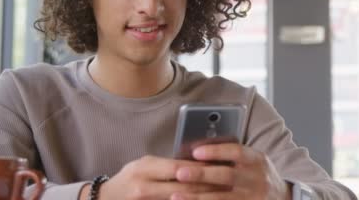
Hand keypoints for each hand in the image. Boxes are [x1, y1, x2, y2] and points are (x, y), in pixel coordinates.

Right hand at [78, 155, 226, 199]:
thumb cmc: (129, 179)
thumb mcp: (145, 165)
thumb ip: (167, 165)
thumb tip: (197, 163)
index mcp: (145, 168)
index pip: (179, 168)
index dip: (202, 168)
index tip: (220, 166)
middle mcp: (145, 187)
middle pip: (184, 188)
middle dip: (208, 186)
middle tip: (229, 183)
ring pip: (180, 199)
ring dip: (203, 197)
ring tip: (222, 195)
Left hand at [170, 143, 292, 199]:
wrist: (283, 198)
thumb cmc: (260, 176)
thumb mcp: (254, 161)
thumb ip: (233, 156)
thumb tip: (199, 151)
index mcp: (257, 160)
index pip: (237, 152)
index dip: (216, 151)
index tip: (195, 151)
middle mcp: (256, 180)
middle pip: (227, 176)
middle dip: (202, 174)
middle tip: (180, 172)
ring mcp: (252, 198)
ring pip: (222, 199)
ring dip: (197, 198)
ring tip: (175, 196)